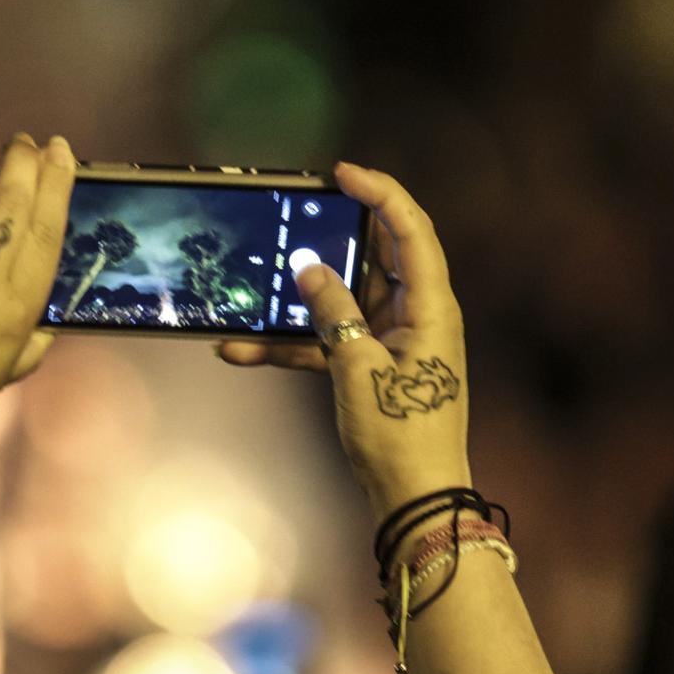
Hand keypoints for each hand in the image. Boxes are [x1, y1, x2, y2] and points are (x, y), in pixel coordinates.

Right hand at [217, 161, 470, 517]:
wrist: (415, 499)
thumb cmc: (400, 434)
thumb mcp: (358, 368)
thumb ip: (334, 313)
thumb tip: (310, 270)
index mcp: (431, 307)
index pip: (411, 231)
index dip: (380, 193)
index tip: (340, 174)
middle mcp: (419, 316)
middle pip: (379, 257)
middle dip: (336, 237)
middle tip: (298, 214)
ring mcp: (396, 342)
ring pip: (347, 301)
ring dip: (302, 300)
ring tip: (259, 285)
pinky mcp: (374, 369)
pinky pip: (332, 342)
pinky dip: (294, 344)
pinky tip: (242, 352)